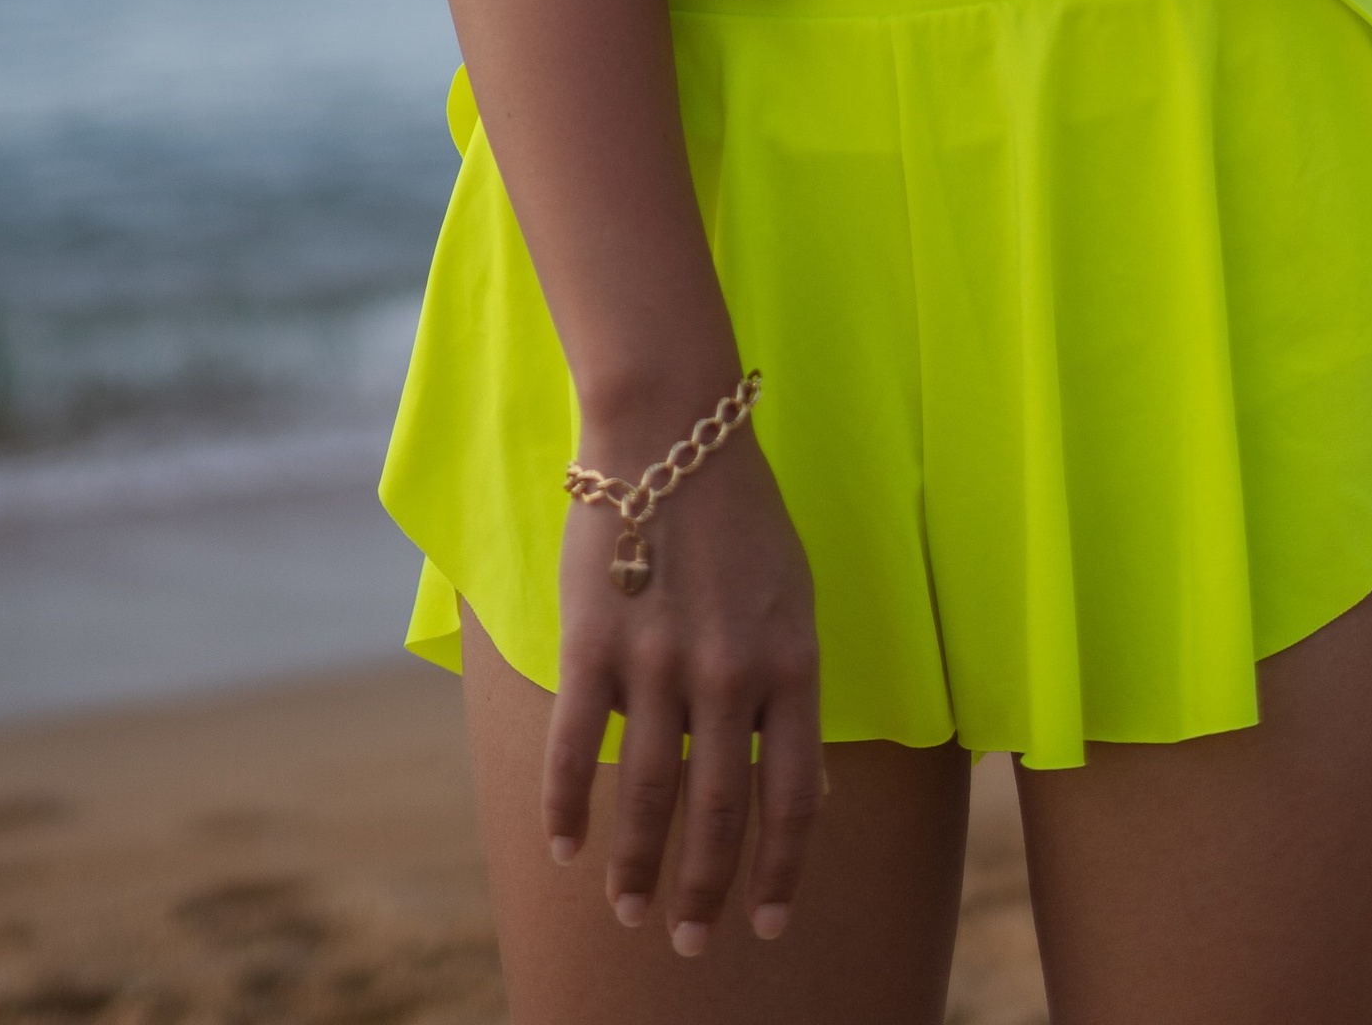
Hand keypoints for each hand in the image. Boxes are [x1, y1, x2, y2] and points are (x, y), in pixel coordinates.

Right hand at [549, 397, 823, 947]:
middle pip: (722, 811)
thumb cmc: (738, 512)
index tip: (767, 923)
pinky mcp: (595, 642)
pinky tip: (565, 849)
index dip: (781, 870)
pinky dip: (569, 807)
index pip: (797, 796)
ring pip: (651, 794)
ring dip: (638, 864)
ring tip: (630, 908)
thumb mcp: (794, 595)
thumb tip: (807, 783)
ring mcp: (661, 660)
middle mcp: (732, 672)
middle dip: (707, 890)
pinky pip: (581, 746)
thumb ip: (793, 684)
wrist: (670, 429)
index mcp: (792, 662)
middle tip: (691, 943)